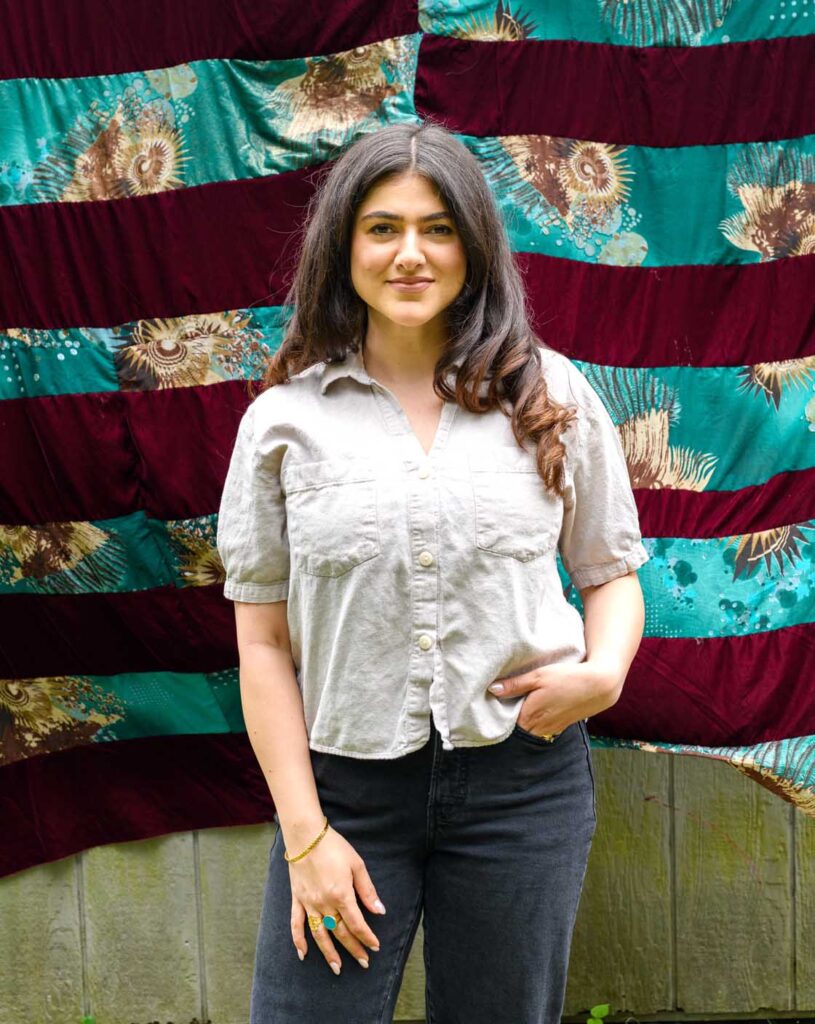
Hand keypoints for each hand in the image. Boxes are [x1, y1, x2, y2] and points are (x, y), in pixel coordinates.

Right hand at [287, 825, 385, 973]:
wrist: (306, 835)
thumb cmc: (334, 847)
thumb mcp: (357, 865)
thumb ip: (367, 890)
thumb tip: (379, 911)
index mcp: (341, 895)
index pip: (356, 924)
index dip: (366, 937)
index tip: (375, 947)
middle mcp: (324, 904)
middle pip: (340, 933)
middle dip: (353, 949)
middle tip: (363, 962)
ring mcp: (309, 903)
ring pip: (320, 934)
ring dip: (329, 953)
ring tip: (337, 968)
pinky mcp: (297, 899)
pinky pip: (296, 924)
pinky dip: (298, 940)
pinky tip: (303, 954)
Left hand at [487, 657, 623, 737]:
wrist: (599, 685)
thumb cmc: (567, 678)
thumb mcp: (538, 676)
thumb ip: (514, 685)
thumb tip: (492, 689)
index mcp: (530, 716)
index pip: (506, 725)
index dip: (499, 716)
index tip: (494, 706)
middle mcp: (539, 728)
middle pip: (517, 730)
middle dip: (509, 721)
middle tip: (503, 706)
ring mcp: (551, 729)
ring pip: (530, 731)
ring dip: (523, 722)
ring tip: (519, 706)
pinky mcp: (561, 727)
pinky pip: (542, 730)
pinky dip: (536, 723)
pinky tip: (536, 710)